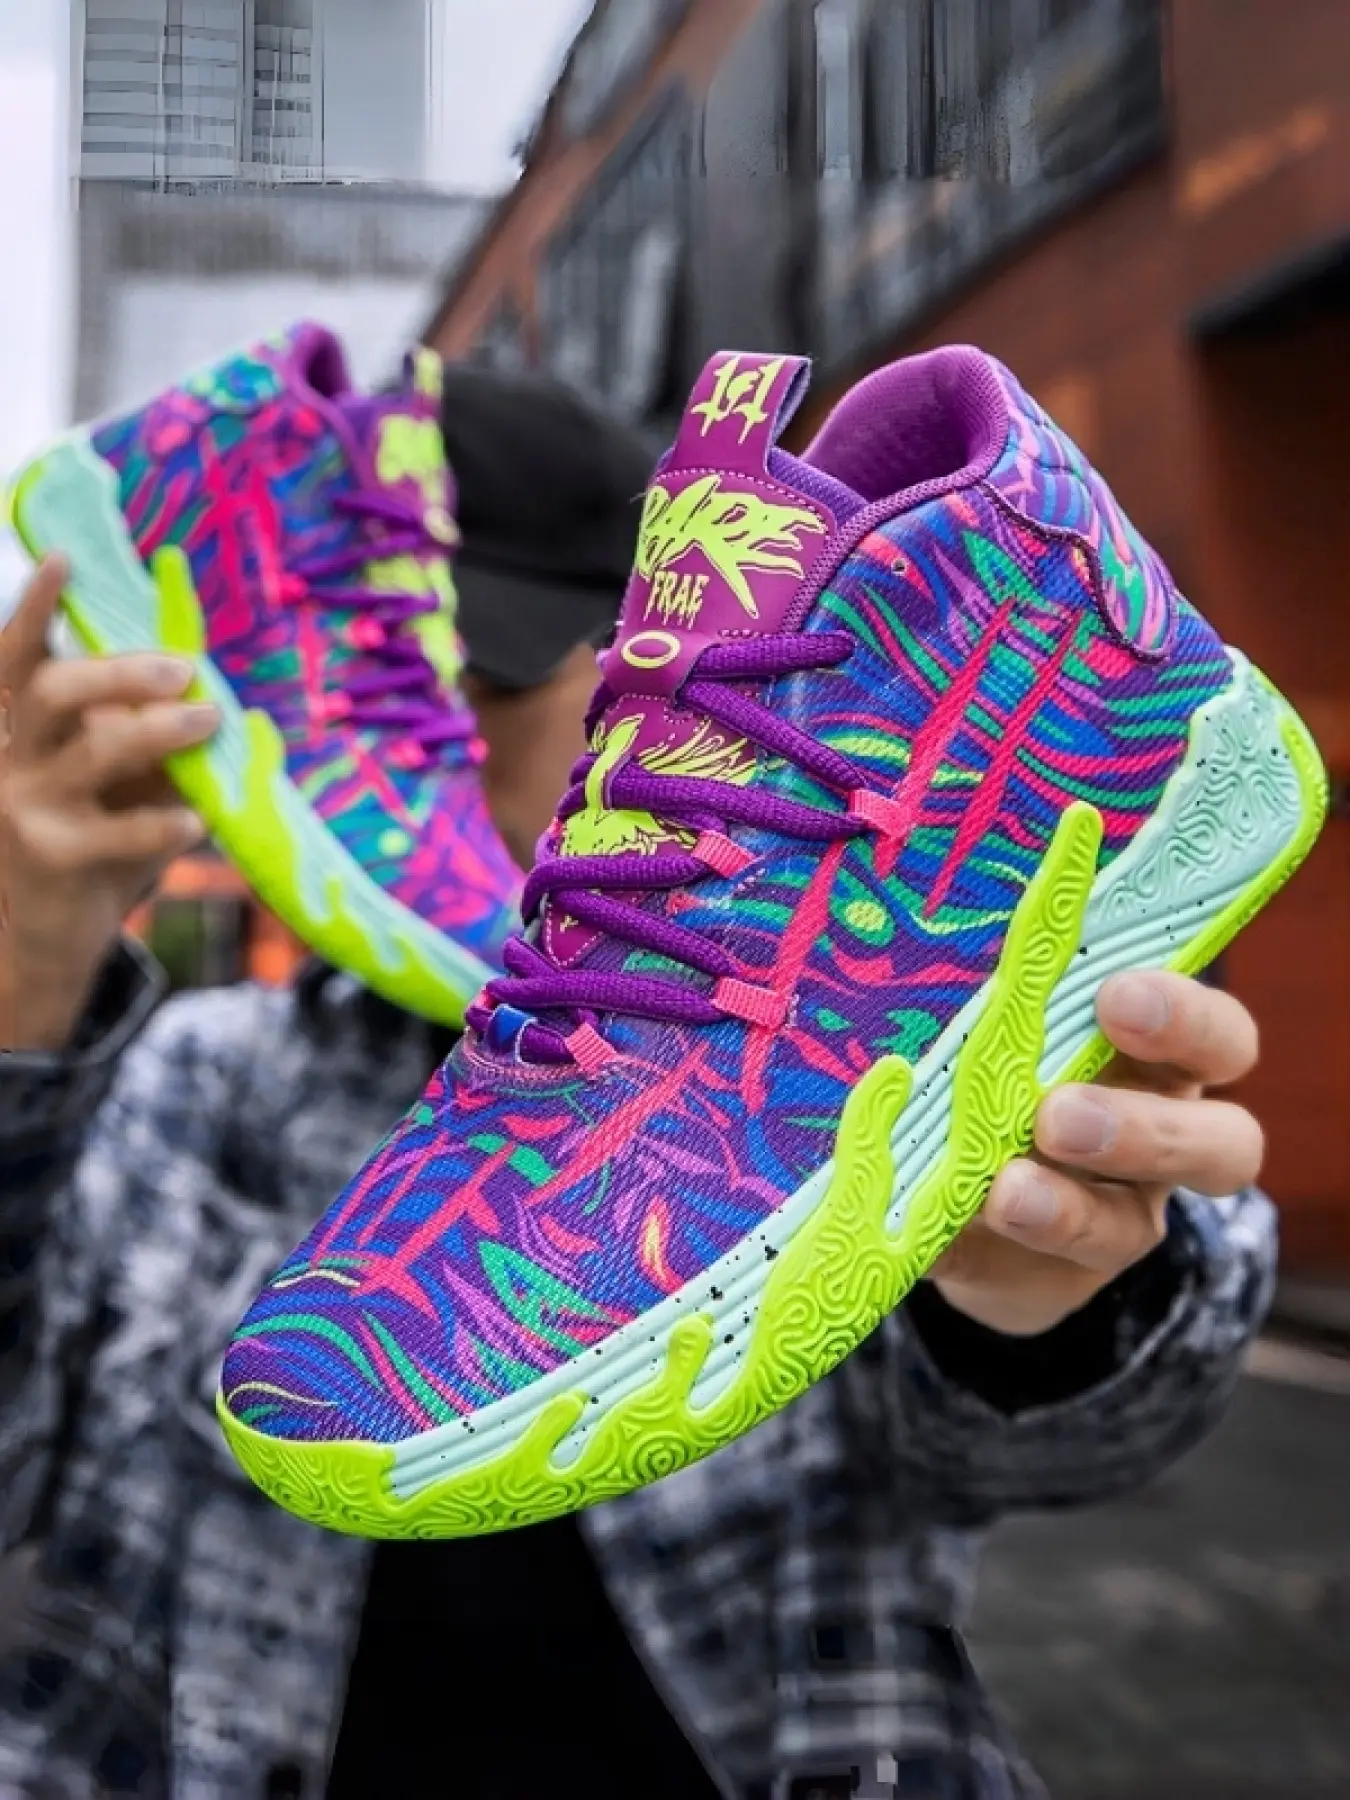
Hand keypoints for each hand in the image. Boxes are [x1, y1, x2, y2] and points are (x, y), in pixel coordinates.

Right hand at [1, 557, 217, 1051]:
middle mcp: (14, 759)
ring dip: (159, 731)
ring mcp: (27, 809)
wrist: (50, 938)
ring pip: (92, 751)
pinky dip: (164, 824)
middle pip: (53, 692)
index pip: (16, 659)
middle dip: (121, 671)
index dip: (34, 608)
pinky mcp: (54, 858)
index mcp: (24, 731)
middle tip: (186, 670)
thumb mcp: (120, 787)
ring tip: (211, 723)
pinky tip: (198, 823)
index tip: (64, 560)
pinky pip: (117, 831)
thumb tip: (214, 699)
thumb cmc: (95, 844)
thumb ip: (148, 744)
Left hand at [929, 971, 1263, 1336]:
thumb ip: (1002, 1017)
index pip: (1219, 1038)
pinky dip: (966, 1250)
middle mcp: (1165, 1147)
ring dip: (1066, 1211)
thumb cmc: (1012, 1070)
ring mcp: (1120, 1221)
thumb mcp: (1016, 1034)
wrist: (980, 1189)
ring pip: (1128, 1228)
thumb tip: (938, 998)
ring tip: (1006, 1192)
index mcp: (1163, 1065)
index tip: (1117, 999)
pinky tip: (928, 1237)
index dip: (1185, 1019)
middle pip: (1221, 1145)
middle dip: (1145, 1130)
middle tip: (1059, 1116)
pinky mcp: (1054, 1278)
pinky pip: (1019, 1274)